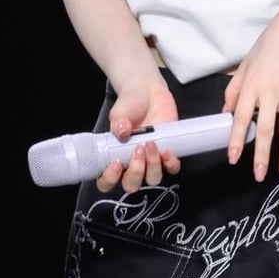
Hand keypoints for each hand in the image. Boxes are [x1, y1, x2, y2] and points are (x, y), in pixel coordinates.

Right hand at [96, 77, 181, 195]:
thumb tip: (122, 132)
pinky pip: (171, 169)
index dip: (110, 179)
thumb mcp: (119, 112)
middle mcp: (131, 164)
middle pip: (131, 185)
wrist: (148, 93)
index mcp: (113, 158)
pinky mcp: (167, 156)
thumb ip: (118, 122)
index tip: (116, 163)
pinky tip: (167, 150)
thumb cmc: (129, 105)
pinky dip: (170, 163)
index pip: (107, 181)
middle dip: (135, 172)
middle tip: (138, 149)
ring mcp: (151, 162)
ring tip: (152, 144)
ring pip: (152, 179)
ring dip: (153, 166)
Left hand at [223, 0, 278, 181]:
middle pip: (265, 128)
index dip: (236, 139)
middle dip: (262, 154)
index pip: (240, 118)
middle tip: (259, 175)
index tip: (233, 158)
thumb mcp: (245, 64)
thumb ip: (234, 89)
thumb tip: (225, 112)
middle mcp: (270, 92)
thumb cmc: (268, 45)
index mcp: (251, 86)